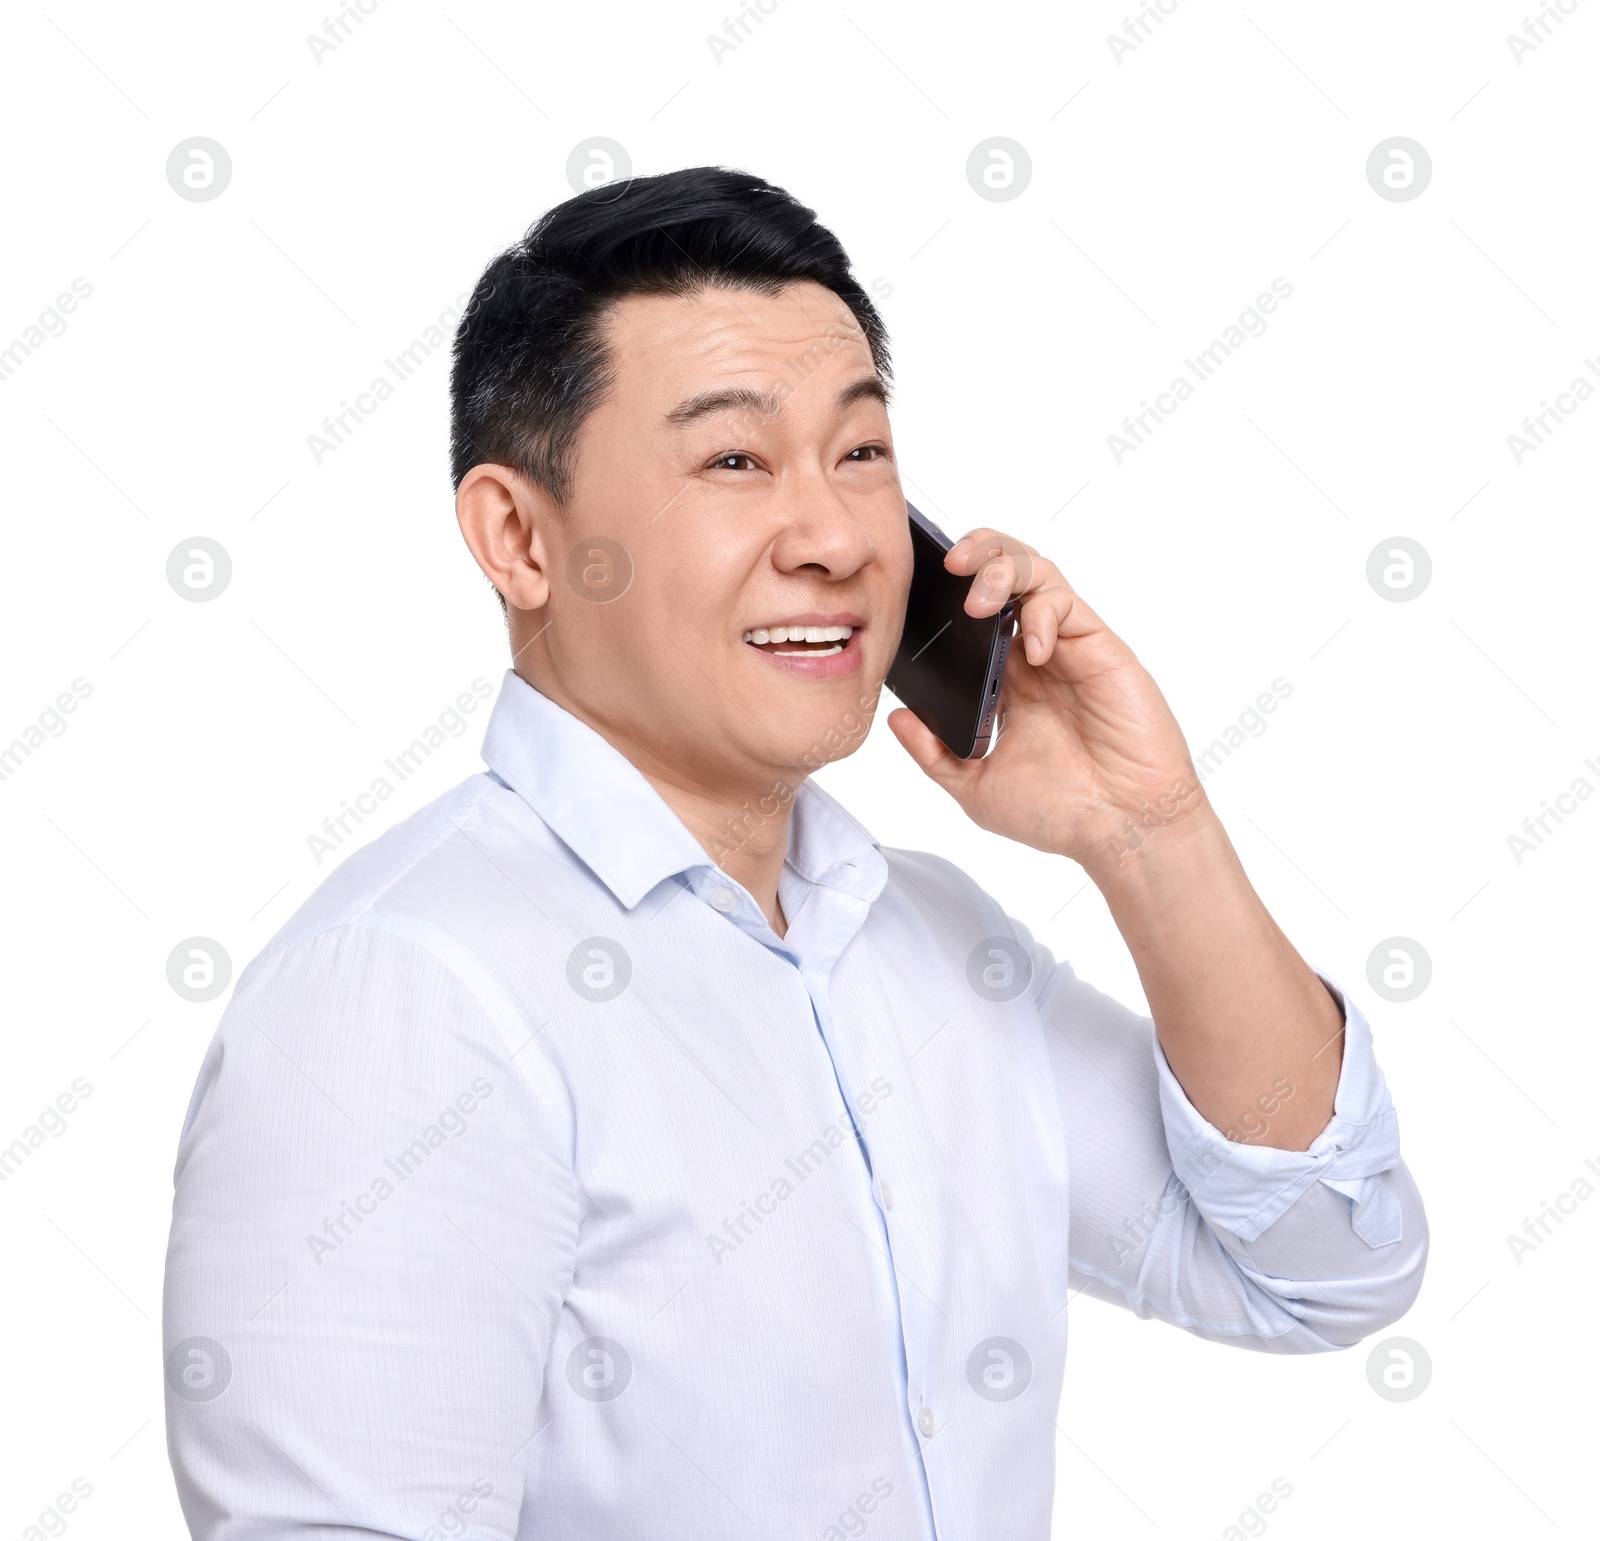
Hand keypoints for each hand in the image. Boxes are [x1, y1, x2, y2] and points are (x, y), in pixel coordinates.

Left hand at [886, 527, 1212, 877]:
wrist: (1122, 830)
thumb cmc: (1062, 814)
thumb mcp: (976, 787)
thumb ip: (934, 753)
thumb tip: (896, 718)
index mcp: (1004, 682)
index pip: (972, 614)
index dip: (945, 591)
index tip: (915, 587)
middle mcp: (1033, 657)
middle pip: (1005, 574)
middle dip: (977, 553)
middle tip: (949, 563)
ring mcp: (1066, 649)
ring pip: (1036, 573)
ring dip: (1002, 569)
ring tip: (977, 600)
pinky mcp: (1100, 649)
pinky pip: (1066, 604)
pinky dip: (1041, 613)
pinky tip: (1030, 650)